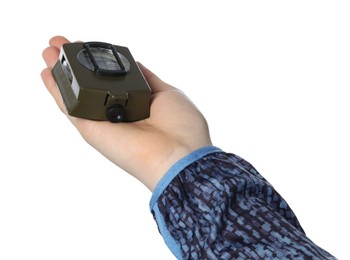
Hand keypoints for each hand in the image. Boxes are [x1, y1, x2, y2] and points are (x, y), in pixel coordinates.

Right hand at [41, 36, 211, 190]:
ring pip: (76, 93)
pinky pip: (70, 107)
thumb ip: (147, 79)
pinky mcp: (91, 130)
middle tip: (60, 44)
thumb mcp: (167, 93)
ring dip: (60, 72)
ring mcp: (103, 121)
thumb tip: (136, 65)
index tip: (87, 45)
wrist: (178, 154)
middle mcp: (117, 113)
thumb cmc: (181, 127)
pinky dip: (57, 90)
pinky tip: (47, 73)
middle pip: (90, 85)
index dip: (98, 62)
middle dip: (74, 64)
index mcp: (136, 104)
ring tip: (49, 51)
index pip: (111, 80)